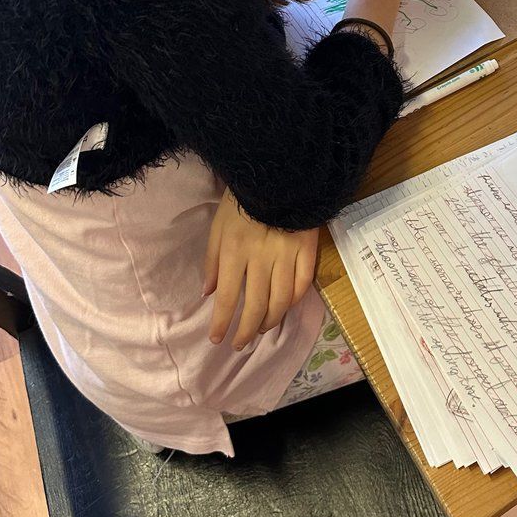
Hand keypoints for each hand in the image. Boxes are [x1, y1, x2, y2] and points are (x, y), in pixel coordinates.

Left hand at [204, 190, 317, 348]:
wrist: (278, 173)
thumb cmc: (242, 200)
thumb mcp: (218, 226)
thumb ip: (212, 261)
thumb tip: (209, 294)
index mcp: (235, 251)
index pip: (229, 297)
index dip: (223, 322)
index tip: (217, 339)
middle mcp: (261, 258)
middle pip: (256, 305)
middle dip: (246, 330)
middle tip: (240, 344)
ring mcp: (287, 255)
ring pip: (281, 300)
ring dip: (270, 321)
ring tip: (261, 329)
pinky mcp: (308, 249)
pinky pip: (303, 284)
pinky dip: (294, 301)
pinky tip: (285, 308)